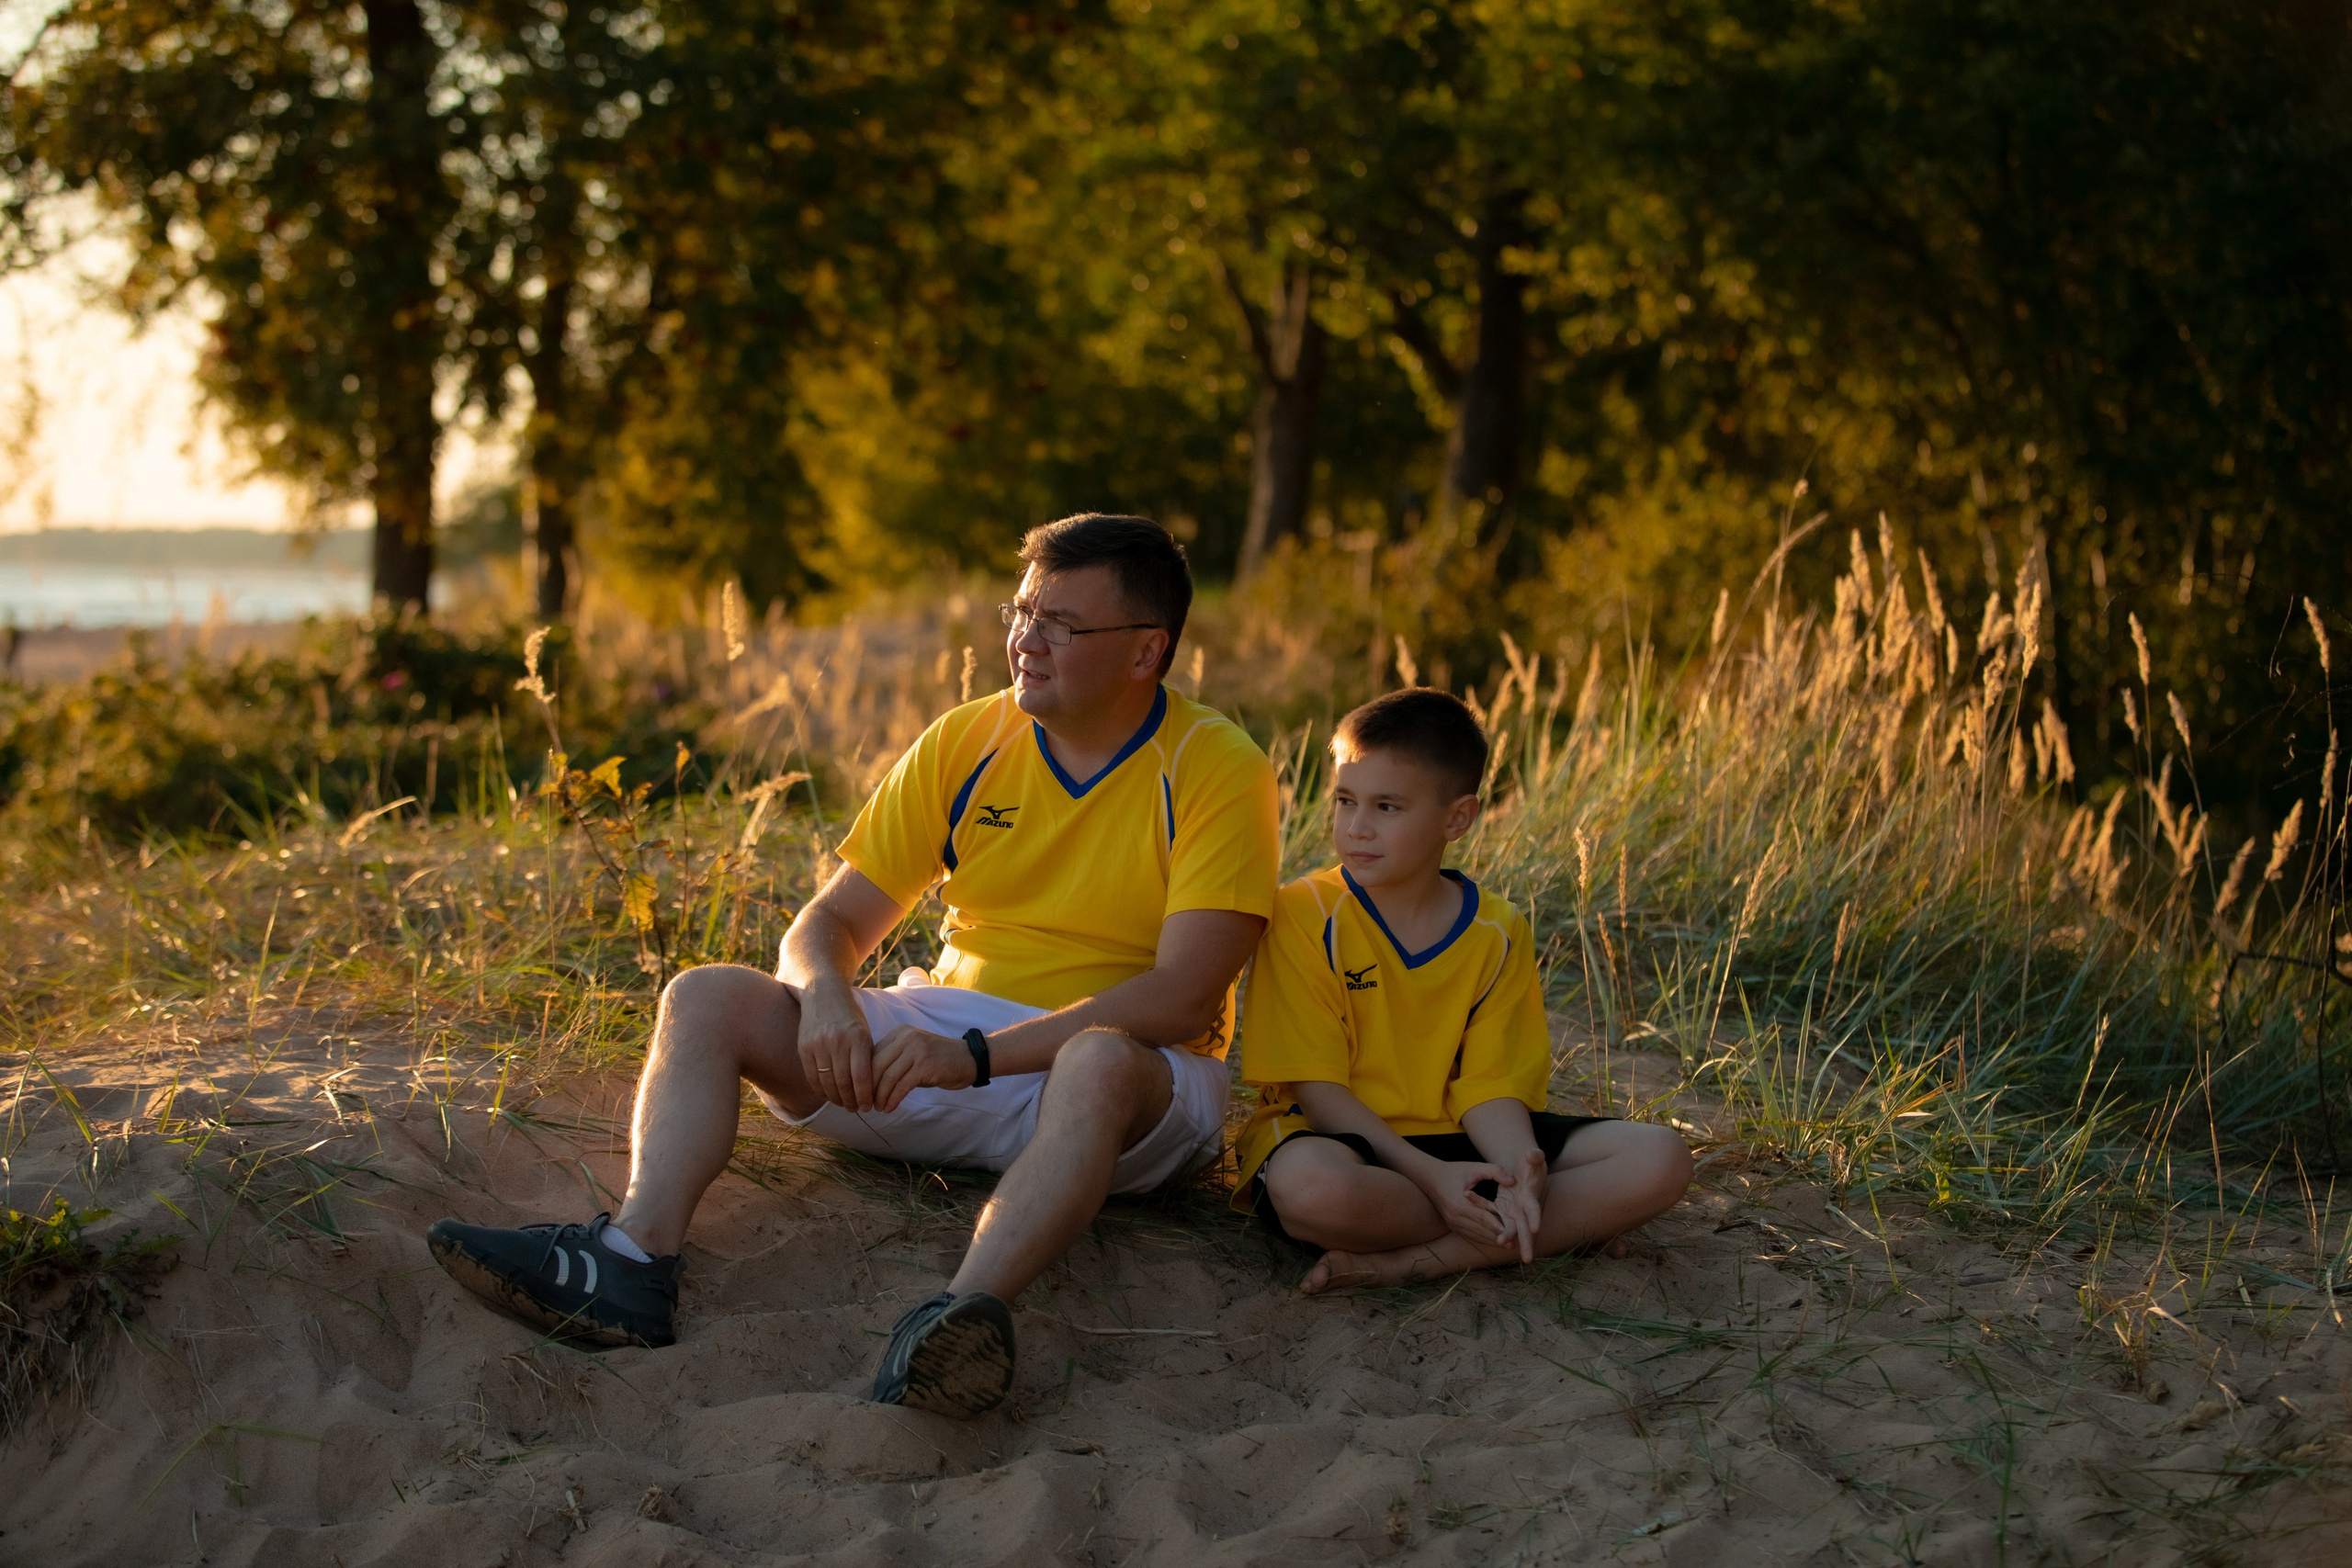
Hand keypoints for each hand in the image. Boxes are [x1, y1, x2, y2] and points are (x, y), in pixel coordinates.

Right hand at [796, 971, 875, 1109]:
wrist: (823, 995)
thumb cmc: (849, 1017)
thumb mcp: (864, 1032)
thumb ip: (866, 1058)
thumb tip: (870, 1090)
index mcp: (858, 1038)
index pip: (861, 1078)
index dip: (865, 1097)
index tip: (868, 1107)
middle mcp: (838, 1041)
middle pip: (844, 1084)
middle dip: (851, 1101)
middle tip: (855, 1109)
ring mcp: (818, 1044)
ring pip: (827, 1083)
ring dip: (835, 1099)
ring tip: (842, 1104)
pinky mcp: (804, 1047)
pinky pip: (812, 1077)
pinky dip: (820, 1090)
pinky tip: (827, 1096)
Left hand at [870, 1025, 976, 1111]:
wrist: (970, 1058)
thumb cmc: (939, 1059)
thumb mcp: (914, 1053)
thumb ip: (894, 1060)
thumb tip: (869, 1080)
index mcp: (900, 1033)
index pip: (873, 1054)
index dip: (864, 1075)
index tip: (861, 1092)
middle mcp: (906, 1038)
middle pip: (876, 1065)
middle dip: (868, 1088)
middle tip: (866, 1103)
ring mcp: (916, 1051)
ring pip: (888, 1077)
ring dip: (880, 1096)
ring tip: (878, 1108)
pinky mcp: (925, 1066)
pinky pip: (902, 1086)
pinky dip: (893, 1099)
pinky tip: (890, 1108)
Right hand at [1414, 1160, 1519, 1249]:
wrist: (1430, 1178)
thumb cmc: (1454, 1171)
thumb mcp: (1474, 1168)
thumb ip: (1495, 1171)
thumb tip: (1513, 1181)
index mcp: (1459, 1203)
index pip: (1483, 1217)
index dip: (1499, 1224)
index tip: (1513, 1230)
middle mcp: (1454, 1217)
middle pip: (1480, 1230)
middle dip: (1498, 1236)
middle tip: (1516, 1243)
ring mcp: (1452, 1223)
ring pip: (1476, 1235)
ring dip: (1492, 1240)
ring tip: (1509, 1245)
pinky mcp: (1452, 1226)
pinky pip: (1470, 1235)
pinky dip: (1483, 1238)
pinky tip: (1496, 1241)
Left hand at [1489, 1147, 1547, 1263]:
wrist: (1525, 1171)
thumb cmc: (1531, 1164)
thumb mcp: (1534, 1159)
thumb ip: (1535, 1157)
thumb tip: (1533, 1155)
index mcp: (1530, 1197)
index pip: (1534, 1209)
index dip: (1536, 1218)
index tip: (1536, 1229)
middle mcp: (1523, 1208)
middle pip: (1525, 1228)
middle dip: (1527, 1243)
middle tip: (1527, 1259)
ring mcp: (1513, 1211)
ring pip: (1510, 1229)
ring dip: (1506, 1237)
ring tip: (1500, 1243)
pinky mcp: (1503, 1210)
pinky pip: (1494, 1216)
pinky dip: (1489, 1220)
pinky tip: (1484, 1226)